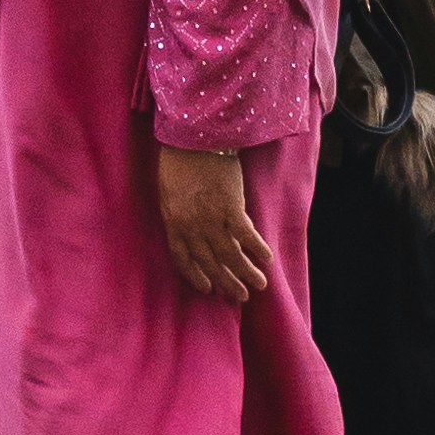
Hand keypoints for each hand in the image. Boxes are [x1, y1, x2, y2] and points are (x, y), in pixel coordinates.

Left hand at [154, 143, 271, 308]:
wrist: (194, 137)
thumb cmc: (177, 160)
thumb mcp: (168, 191)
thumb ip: (177, 214)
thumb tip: (187, 230)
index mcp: (173, 223)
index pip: (184, 259)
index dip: (196, 276)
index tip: (209, 288)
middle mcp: (193, 227)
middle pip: (210, 263)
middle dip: (227, 282)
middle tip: (240, 297)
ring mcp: (212, 219)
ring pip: (231, 255)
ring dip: (246, 273)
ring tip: (259, 285)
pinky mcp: (232, 207)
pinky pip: (247, 235)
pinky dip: (257, 248)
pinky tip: (266, 258)